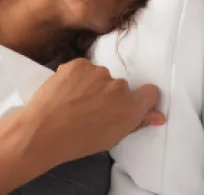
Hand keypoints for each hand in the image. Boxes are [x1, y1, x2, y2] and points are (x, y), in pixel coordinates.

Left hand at [20, 58, 163, 167]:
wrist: (44, 129)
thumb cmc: (78, 141)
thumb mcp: (112, 137)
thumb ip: (137, 122)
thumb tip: (158, 115)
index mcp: (131, 108)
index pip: (149, 92)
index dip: (141, 98)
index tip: (128, 103)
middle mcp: (119, 87)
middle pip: (120, 87)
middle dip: (109, 95)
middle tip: (91, 109)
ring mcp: (99, 73)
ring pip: (100, 76)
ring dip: (92, 84)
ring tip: (74, 102)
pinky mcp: (79, 64)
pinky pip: (83, 68)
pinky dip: (76, 77)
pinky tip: (66, 92)